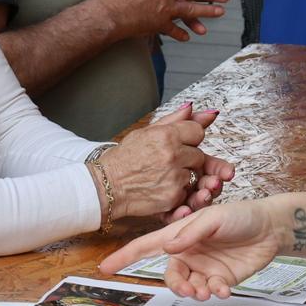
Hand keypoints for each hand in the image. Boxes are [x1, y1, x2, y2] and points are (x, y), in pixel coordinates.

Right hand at [98, 199, 285, 298]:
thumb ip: (191, 234)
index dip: (124, 256)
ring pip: (188, 287)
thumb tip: (168, 249)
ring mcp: (204, 267)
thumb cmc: (242, 215)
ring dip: (194, 292)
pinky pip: (210, 291)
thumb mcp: (214, 218)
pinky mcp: (222, 279)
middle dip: (176, 286)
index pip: (146, 246)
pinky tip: (224, 289)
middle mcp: (188, 253)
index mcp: (179, 235)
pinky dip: (215, 293)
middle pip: (170, 275)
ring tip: (208, 291)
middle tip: (189, 290)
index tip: (105, 267)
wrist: (272, 227)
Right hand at [99, 103, 233, 220]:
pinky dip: (176, 192)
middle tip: (165, 162)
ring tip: (161, 175)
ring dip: (182, 176)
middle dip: (187, 159)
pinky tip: (160, 187)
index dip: (188, 139)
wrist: (106, 185)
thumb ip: (175, 120)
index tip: (177, 144)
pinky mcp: (173, 196)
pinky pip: (187, 192)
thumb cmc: (124, 158)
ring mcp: (174, 177)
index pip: (198, 132)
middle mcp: (172, 155)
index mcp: (166, 135)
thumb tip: (199, 109)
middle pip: (199, 155)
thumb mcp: (145, 132)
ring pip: (194, 175)